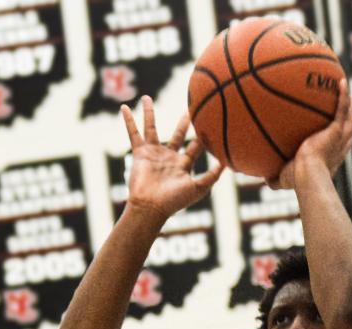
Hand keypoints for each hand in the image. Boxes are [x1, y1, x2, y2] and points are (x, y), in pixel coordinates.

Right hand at [122, 97, 223, 220]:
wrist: (151, 207)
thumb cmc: (174, 201)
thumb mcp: (198, 189)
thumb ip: (211, 176)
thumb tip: (227, 162)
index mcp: (183, 165)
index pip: (196, 146)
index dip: (205, 137)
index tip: (213, 122)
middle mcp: (169, 157)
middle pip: (178, 134)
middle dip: (184, 121)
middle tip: (191, 106)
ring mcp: (154, 154)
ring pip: (152, 128)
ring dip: (149, 113)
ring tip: (147, 97)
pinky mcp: (141, 154)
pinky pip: (133, 133)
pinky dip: (128, 121)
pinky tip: (124, 107)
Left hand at [272, 83, 351, 190]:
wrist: (307, 174)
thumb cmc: (297, 180)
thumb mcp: (285, 180)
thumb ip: (276, 179)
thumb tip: (265, 180)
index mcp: (332, 157)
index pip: (340, 146)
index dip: (342, 138)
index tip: (339, 130)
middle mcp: (339, 147)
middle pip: (349, 130)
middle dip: (350, 119)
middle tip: (350, 108)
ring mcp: (339, 137)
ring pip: (350, 119)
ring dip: (351, 106)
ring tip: (349, 94)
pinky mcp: (336, 130)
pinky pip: (342, 108)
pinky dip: (342, 95)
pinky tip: (340, 81)